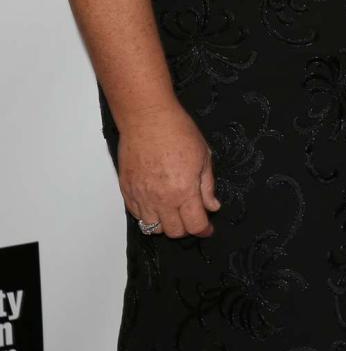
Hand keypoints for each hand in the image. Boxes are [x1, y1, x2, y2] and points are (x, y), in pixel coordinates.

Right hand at [118, 102, 220, 238]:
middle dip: (187, 228)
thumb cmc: (177, 131)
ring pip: (153, 228)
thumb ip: (207, 186)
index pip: (195, 225)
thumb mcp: (203, 156)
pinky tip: (156, 204)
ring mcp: (142, 197)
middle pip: (174, 232)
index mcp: (184, 191)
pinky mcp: (127, 191)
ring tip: (173, 210)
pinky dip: (148, 215)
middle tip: (192, 217)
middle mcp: (161, 199)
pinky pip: (137, 215)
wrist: (147, 118)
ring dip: (166, 224)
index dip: (204, 229)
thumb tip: (212, 206)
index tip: (207, 227)